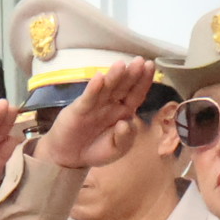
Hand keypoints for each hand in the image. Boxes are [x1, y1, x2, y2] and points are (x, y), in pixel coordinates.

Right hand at [35, 57, 156, 170]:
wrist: (70, 158)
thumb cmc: (96, 150)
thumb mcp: (116, 149)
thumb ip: (125, 138)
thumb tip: (125, 123)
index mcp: (124, 111)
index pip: (136, 93)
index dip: (143, 81)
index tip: (150, 66)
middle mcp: (111, 104)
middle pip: (123, 87)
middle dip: (131, 74)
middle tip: (139, 61)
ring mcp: (95, 105)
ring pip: (107, 89)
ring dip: (113, 76)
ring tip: (121, 65)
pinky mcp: (79, 110)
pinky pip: (88, 98)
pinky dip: (93, 88)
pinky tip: (99, 78)